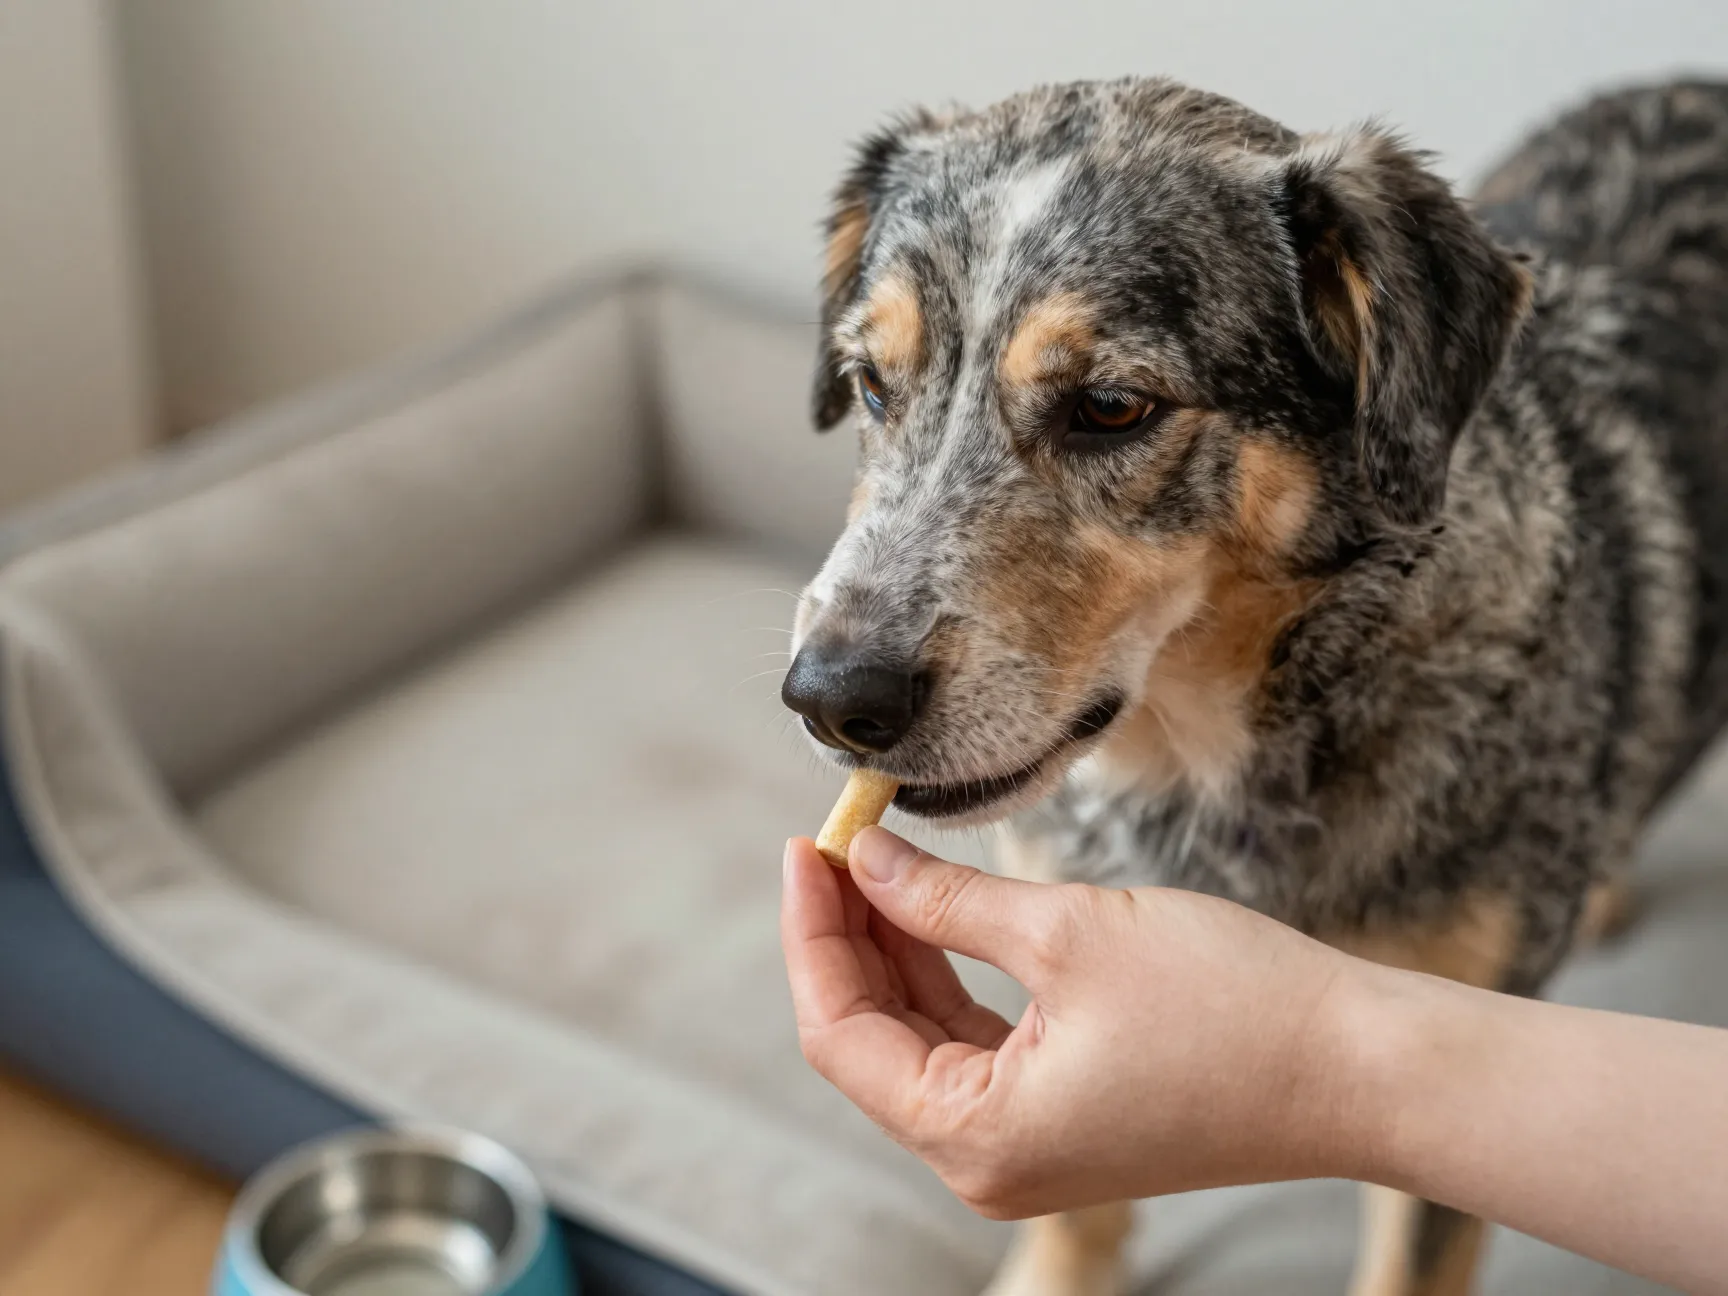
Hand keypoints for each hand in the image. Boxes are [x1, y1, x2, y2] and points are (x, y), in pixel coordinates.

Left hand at [780, 828, 1362, 1218]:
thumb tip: (864, 857)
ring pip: (918, 1040)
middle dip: (847, 935)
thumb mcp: (1066, 932)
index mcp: (977, 1138)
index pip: (840, 1033)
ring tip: (874, 859)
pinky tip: (931, 910)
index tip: (806, 844)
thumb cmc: (1230, 1005)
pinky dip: (945, 977)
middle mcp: (988, 1162)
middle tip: (836, 838)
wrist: (1359, 1068)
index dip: (813, 932)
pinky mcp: (1064, 1118)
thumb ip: (944, 901)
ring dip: (893, 950)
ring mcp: (1026, 1146)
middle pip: (870, 1040)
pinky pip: (971, 1046)